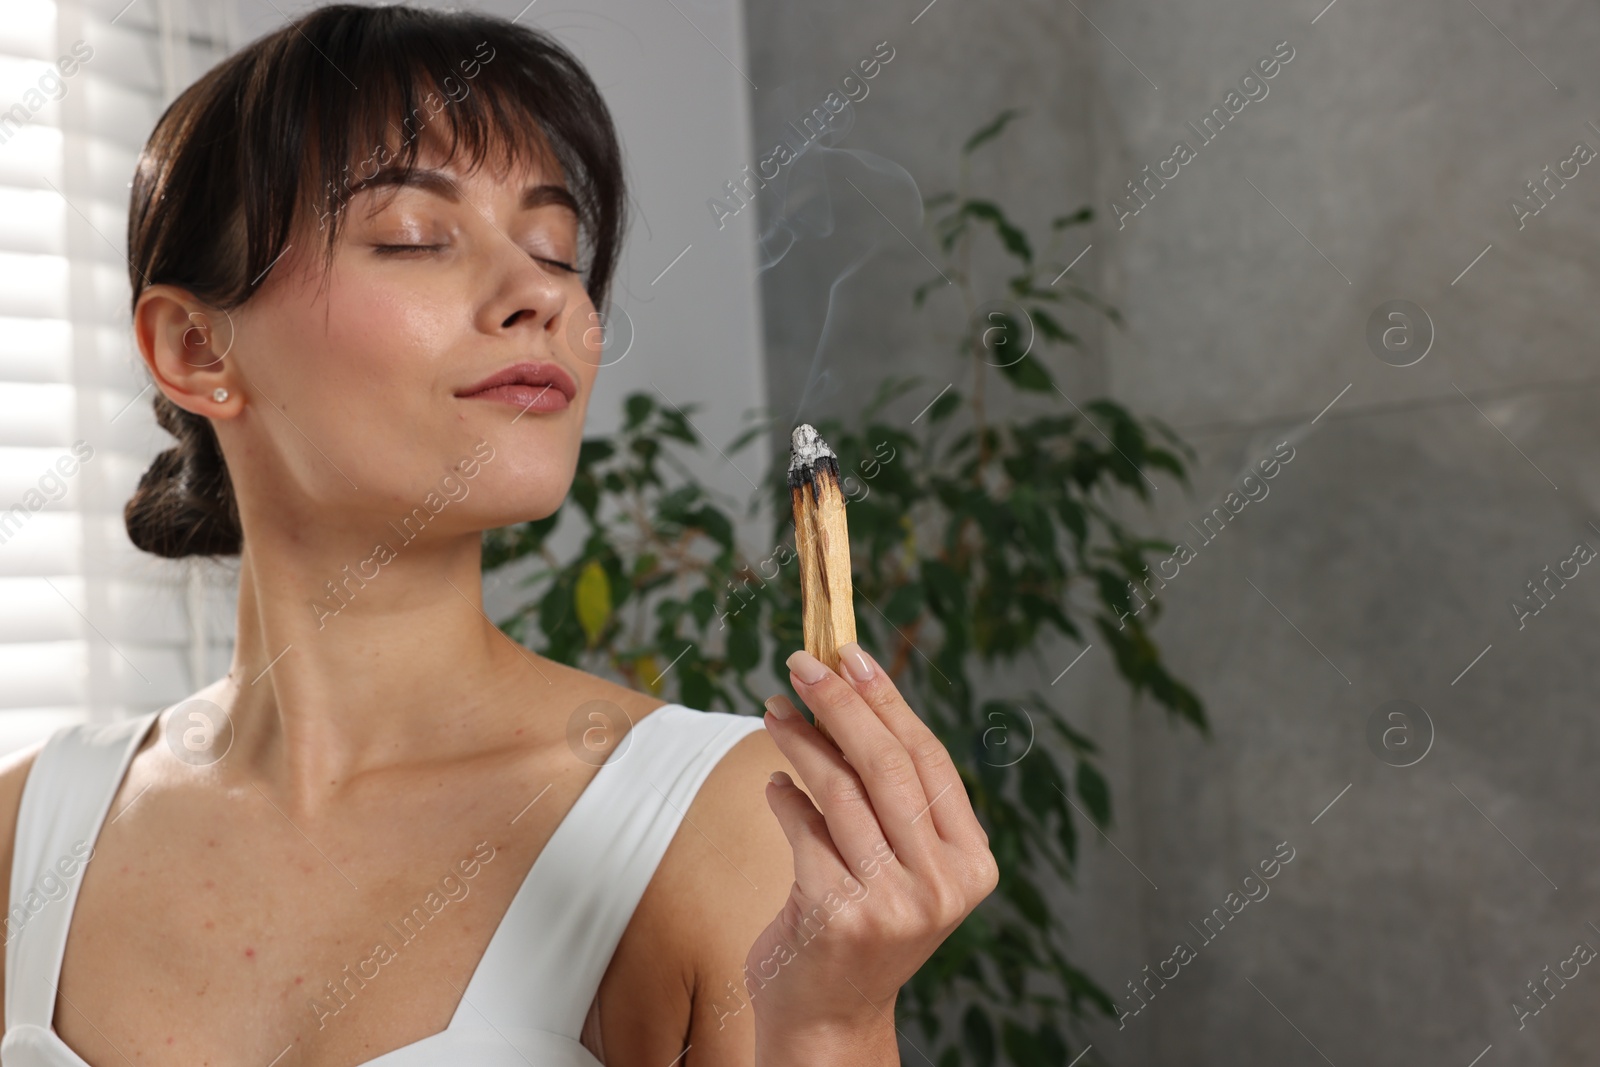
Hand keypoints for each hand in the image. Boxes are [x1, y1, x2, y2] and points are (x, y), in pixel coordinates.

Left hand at [750, 640, 999, 1052]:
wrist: (831, 1020)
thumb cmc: (863, 924)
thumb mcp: (900, 865)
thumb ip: (889, 799)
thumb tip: (845, 695)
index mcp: (972, 863)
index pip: (929, 760)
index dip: (887, 700)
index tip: (850, 655)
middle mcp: (942, 883)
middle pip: (886, 765)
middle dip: (840, 703)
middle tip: (802, 663)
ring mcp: (892, 902)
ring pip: (839, 789)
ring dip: (800, 739)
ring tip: (773, 709)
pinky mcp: (836, 913)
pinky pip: (802, 828)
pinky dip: (783, 797)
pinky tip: (774, 783)